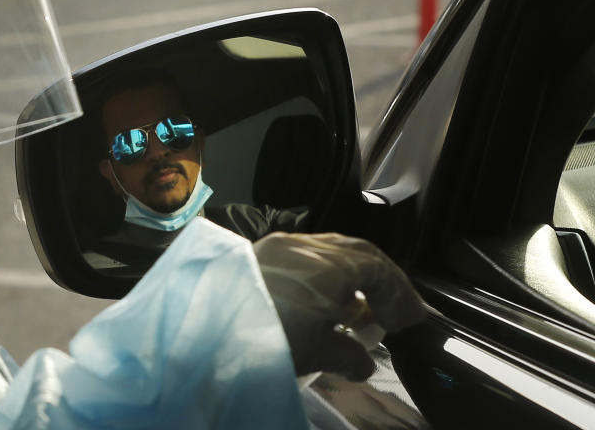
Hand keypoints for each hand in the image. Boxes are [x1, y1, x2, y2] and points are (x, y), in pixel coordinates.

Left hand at [252, 232, 425, 379]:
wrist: (204, 331)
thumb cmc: (267, 339)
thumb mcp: (315, 353)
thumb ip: (347, 356)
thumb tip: (362, 364)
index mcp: (328, 264)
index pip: (378, 269)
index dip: (398, 295)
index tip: (406, 321)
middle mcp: (306, 245)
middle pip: (356, 251)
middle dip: (379, 280)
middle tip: (389, 309)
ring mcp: (280, 244)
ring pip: (329, 249)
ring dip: (350, 275)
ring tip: (354, 310)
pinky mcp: (259, 252)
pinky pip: (303, 254)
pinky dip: (322, 273)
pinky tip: (321, 300)